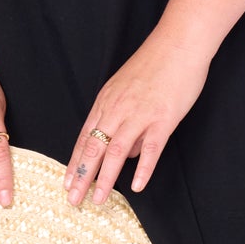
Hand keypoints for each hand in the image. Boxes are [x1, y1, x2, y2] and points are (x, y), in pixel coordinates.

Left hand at [66, 28, 210, 208]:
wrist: (178, 43)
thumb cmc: (155, 64)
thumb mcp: (126, 88)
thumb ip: (122, 118)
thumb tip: (124, 153)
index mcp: (106, 102)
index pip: (85, 138)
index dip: (75, 163)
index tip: (66, 183)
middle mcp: (117, 110)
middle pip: (94, 149)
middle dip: (81, 177)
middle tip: (72, 200)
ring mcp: (140, 115)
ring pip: (116, 152)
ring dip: (105, 178)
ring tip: (98, 200)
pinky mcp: (163, 118)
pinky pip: (151, 148)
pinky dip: (143, 169)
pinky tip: (138, 185)